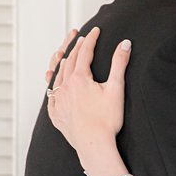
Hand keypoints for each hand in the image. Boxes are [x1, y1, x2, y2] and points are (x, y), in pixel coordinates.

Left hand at [47, 27, 132, 175]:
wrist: (94, 145)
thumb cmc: (107, 120)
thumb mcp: (116, 89)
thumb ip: (119, 64)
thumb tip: (125, 44)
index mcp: (79, 79)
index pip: (84, 53)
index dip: (91, 40)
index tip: (95, 30)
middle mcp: (65, 87)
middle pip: (68, 61)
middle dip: (73, 45)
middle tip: (77, 35)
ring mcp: (58, 101)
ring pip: (56, 76)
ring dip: (60, 63)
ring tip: (61, 54)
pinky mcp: (55, 115)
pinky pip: (51, 96)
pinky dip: (52, 85)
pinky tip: (53, 84)